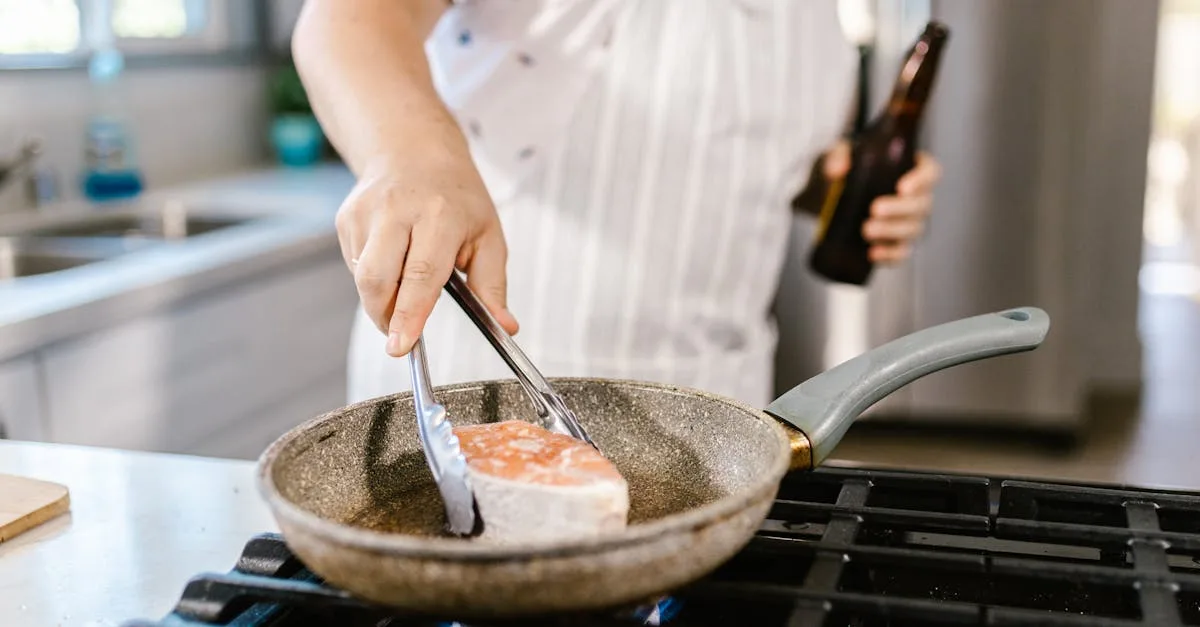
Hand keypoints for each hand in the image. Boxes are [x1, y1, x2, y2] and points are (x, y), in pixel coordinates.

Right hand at [337, 155, 518, 356]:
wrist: (414, 149)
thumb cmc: (457, 197)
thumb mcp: (488, 236)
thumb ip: (493, 286)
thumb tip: (505, 327)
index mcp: (440, 214)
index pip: (421, 274)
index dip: (409, 314)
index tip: (402, 346)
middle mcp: (398, 209)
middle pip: (378, 279)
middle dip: (385, 316)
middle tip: (401, 333)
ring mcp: (366, 212)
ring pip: (362, 277)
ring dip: (380, 297)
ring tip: (406, 282)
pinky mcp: (346, 217)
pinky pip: (354, 265)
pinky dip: (373, 276)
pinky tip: (392, 258)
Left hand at [823, 140, 942, 262]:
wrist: (830, 197)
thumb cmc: (845, 169)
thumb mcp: (838, 155)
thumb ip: (837, 157)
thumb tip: (838, 170)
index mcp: (911, 168)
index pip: (930, 172)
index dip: (922, 180)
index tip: (902, 188)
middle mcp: (916, 196)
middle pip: (922, 204)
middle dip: (900, 209)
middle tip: (875, 209)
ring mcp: (909, 221)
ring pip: (913, 229)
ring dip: (892, 232)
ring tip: (866, 230)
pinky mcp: (896, 242)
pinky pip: (901, 252)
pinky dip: (890, 255)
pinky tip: (873, 253)